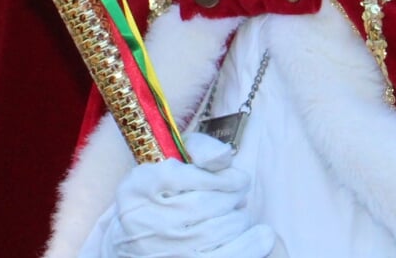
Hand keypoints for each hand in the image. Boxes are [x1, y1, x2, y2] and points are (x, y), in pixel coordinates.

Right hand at [89, 134, 276, 257]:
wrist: (133, 243)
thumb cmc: (162, 195)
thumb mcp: (170, 162)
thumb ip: (199, 148)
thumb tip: (225, 157)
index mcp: (139, 186)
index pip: (186, 176)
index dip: (220, 177)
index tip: (237, 178)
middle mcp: (145, 220)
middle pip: (205, 204)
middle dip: (233, 197)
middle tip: (240, 194)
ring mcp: (163, 249)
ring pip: (218, 232)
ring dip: (239, 219)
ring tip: (238, 214)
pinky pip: (226, 256)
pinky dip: (250, 245)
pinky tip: (262, 236)